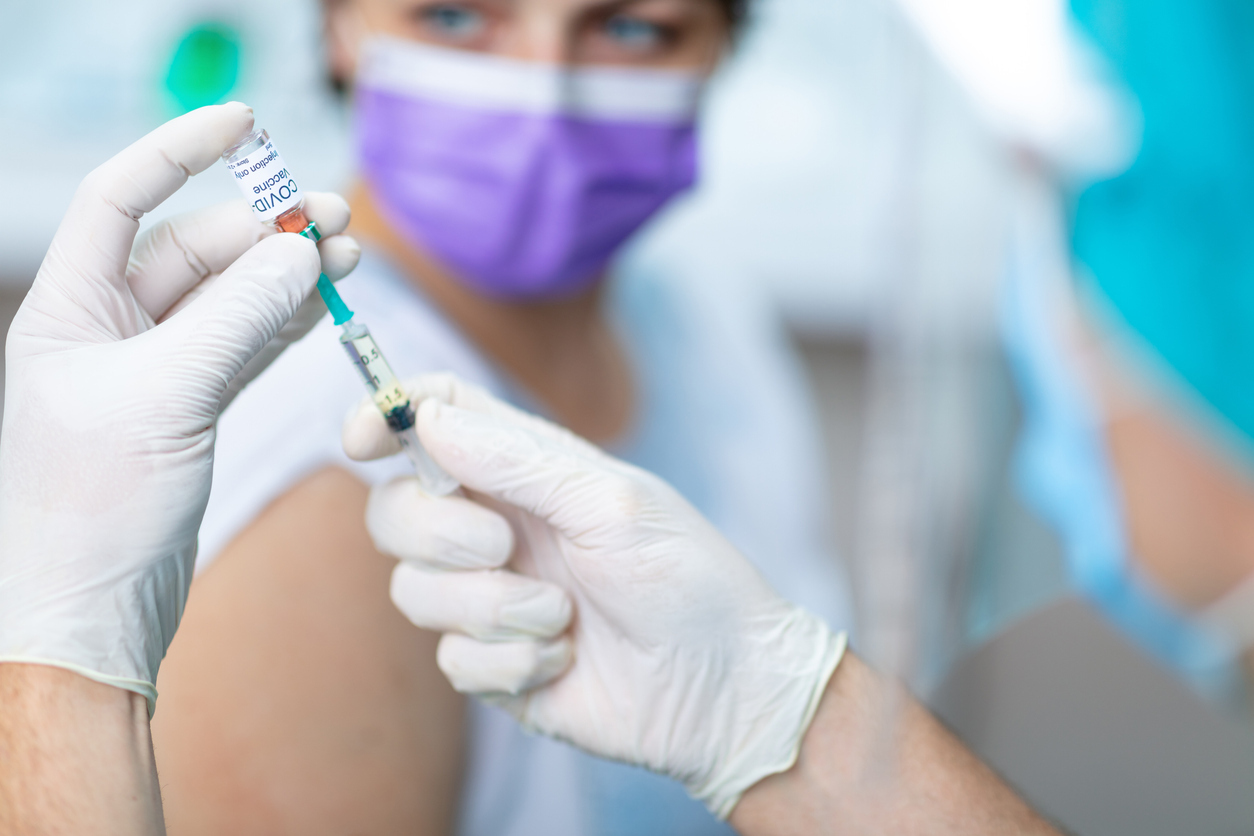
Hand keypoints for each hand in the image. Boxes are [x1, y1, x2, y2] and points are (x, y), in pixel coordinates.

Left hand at [0, 103, 358, 710]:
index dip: (178, 152)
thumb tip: (299, 252)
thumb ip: (235, 318)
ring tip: (350, 257)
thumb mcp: (165, 398)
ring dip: (286, 275)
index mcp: (69, 309)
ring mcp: (154, 369)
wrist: (92, 614)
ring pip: (228, 298)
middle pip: (194, 248)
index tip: (244, 124)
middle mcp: (108, 329)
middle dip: (264, 229)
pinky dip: (285, 323)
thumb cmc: (92, 512)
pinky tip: (323, 305)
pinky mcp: (189, 409)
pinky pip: (244, 345)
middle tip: (336, 219)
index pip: (120, 198)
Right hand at [343, 374, 846, 817]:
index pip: (439, 419)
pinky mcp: (492, 665)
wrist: (723, 690)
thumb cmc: (687, 580)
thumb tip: (428, 417)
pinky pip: (450, 658)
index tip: (362, 438)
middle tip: (502, 546)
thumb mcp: (613, 504)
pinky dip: (508, 662)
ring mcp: (491, 598)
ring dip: (490, 607)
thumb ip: (517, 461)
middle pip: (396, 508)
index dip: (389, 415)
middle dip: (435, 529)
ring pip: (413, 590)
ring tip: (562, 616)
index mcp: (529, 471)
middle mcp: (499, 528)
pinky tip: (563, 662)